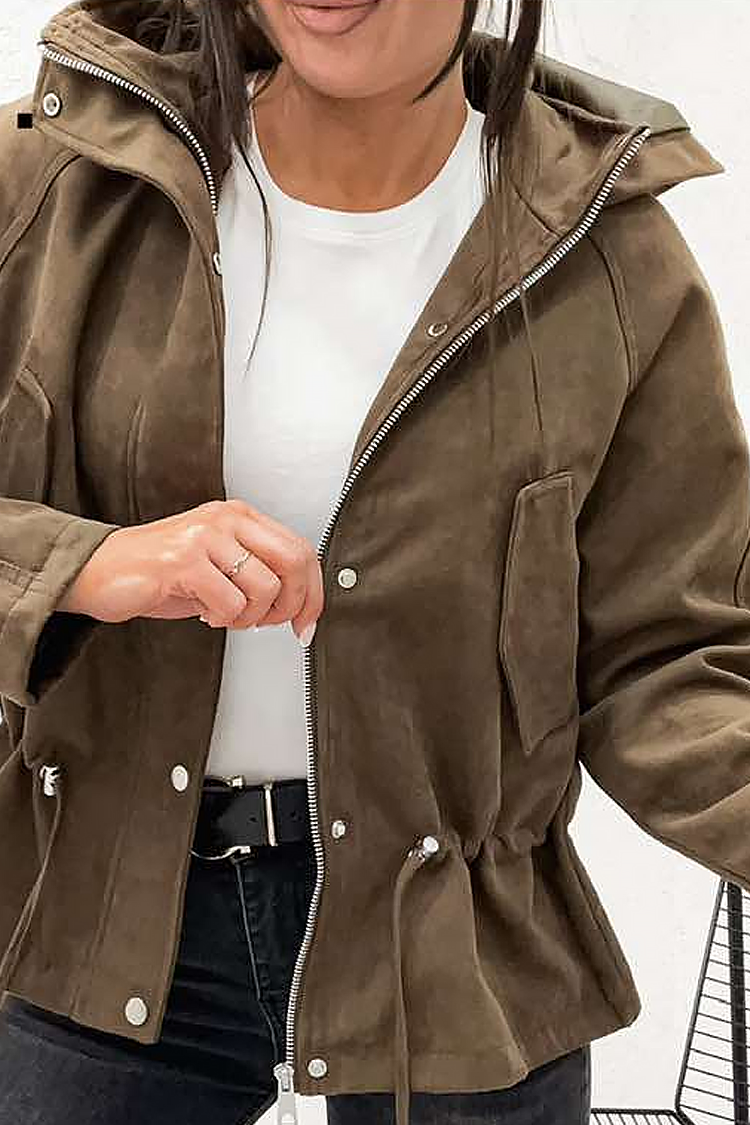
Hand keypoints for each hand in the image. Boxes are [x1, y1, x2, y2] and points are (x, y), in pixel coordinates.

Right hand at [56, 499, 323, 642]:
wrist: (101, 570)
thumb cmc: (159, 572)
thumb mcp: (218, 564)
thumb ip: (258, 571)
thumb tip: (300, 603)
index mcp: (240, 517)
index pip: (300, 549)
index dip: (313, 592)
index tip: (308, 621)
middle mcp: (226, 519)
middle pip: (294, 562)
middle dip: (292, 604)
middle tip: (272, 624)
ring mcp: (205, 537)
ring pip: (264, 588)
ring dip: (250, 617)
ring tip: (225, 616)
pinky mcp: (185, 561)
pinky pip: (230, 603)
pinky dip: (222, 619)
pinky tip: (203, 612)